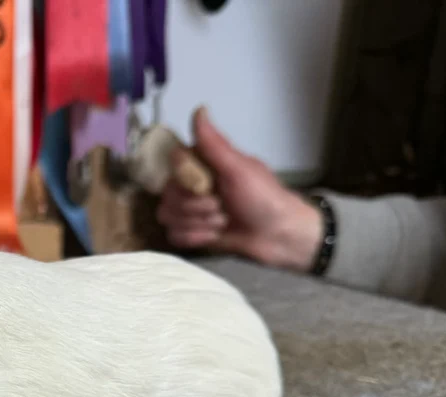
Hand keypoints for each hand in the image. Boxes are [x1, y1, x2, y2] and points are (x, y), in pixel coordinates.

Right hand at [157, 107, 323, 271]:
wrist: (278, 236)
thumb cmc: (263, 198)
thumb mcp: (238, 169)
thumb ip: (214, 144)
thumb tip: (199, 108)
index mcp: (203, 166)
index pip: (173, 166)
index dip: (186, 181)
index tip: (208, 186)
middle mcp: (193, 185)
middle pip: (167, 195)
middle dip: (196, 207)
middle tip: (221, 207)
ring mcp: (191, 210)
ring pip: (168, 217)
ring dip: (198, 224)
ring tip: (222, 223)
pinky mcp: (191, 233)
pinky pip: (174, 236)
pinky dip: (196, 238)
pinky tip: (215, 236)